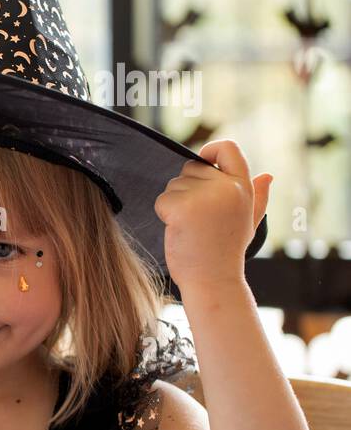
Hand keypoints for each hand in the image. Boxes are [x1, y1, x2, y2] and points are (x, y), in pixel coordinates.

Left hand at [153, 139, 271, 291]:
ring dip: (175, 204)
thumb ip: (257, 197)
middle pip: (190, 168)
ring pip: (173, 185)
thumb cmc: (226, 252)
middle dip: (186, 189)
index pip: (228, 148)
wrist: (213, 281)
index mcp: (243, 187)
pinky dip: (164, 214)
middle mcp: (227, 187)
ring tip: (191, 228)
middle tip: (198, 219)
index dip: (211, 150)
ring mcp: (205, 196)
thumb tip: (267, 175)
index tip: (202, 161)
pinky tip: (178, 231)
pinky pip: (162, 200)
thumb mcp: (248, 222)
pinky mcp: (182, 207)